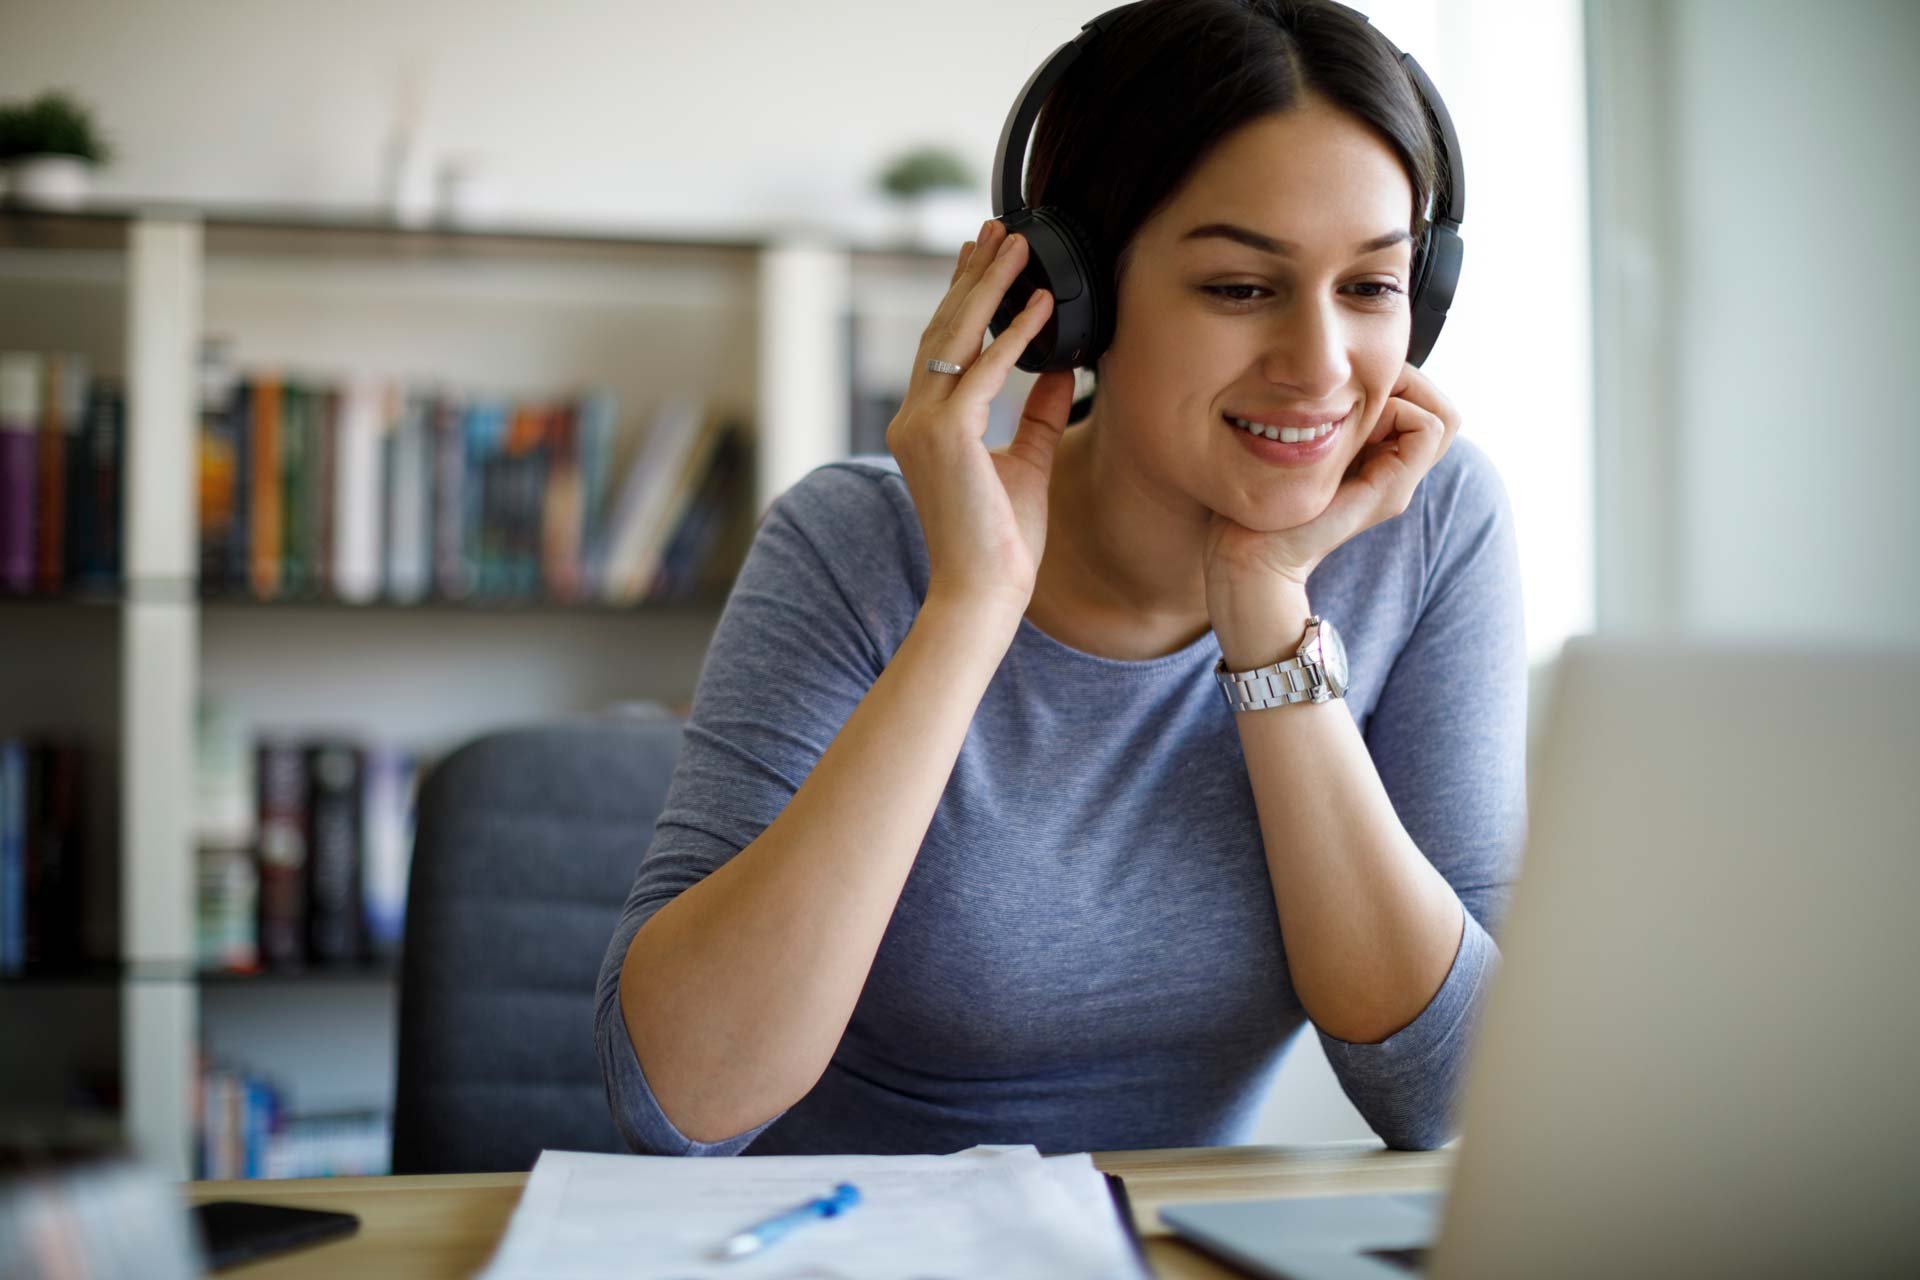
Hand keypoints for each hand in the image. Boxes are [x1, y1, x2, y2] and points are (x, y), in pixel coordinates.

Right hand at [886, 218, 1076, 620]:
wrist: (982, 594)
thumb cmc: (1001, 542)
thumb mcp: (1026, 462)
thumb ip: (1034, 411)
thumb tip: (1058, 365)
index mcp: (924, 427)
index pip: (944, 347)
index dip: (964, 297)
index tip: (984, 257)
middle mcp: (913, 419)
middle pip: (945, 329)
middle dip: (974, 275)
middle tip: (997, 229)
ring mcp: (923, 426)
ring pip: (958, 337)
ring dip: (991, 286)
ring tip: (1017, 244)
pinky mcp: (947, 436)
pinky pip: (986, 371)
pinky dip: (1017, 336)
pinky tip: (1042, 305)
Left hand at [1204, 360, 1462, 606]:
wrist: (1249, 549)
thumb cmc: (1260, 492)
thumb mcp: (1301, 438)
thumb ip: (1327, 415)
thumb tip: (1339, 372)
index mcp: (1375, 456)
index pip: (1423, 401)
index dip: (1397, 379)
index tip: (1350, 384)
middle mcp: (1394, 471)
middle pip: (1440, 409)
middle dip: (1406, 382)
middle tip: (1360, 390)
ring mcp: (1397, 484)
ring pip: (1443, 417)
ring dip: (1404, 395)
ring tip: (1357, 409)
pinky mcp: (1390, 492)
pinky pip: (1429, 430)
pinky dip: (1401, 412)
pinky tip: (1358, 424)